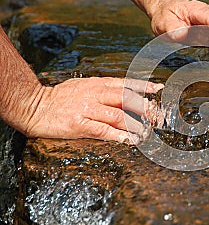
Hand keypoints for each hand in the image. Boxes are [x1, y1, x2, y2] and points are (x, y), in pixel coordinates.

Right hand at [24, 77, 163, 143]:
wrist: (34, 105)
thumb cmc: (61, 97)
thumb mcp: (84, 85)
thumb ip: (103, 88)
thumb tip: (124, 92)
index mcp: (98, 84)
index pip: (126, 83)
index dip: (144, 87)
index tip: (158, 90)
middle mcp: (95, 94)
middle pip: (127, 99)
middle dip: (145, 109)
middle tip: (156, 118)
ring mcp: (87, 109)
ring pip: (119, 116)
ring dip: (136, 126)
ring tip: (146, 134)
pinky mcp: (79, 124)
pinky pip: (103, 130)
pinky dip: (119, 136)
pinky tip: (129, 141)